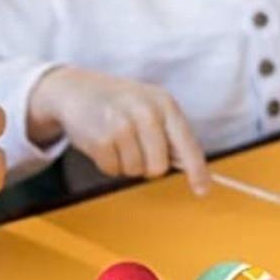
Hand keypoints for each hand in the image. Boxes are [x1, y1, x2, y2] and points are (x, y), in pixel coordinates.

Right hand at [28, 66, 209, 193]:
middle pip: (158, 166)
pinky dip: (107, 163)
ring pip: (134, 171)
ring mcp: (122, 125)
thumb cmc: (118, 102)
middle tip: (135, 149)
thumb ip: (169, 133)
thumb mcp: (150, 106)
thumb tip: (187, 166)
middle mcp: (146, 113)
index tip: (202, 190)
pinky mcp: (100, 139)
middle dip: (147, 166)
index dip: (197, 171)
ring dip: (124, 163)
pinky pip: (112, 170)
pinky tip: (102, 142)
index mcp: (165, 104)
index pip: (187, 144)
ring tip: (116, 141)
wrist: (76, 89)